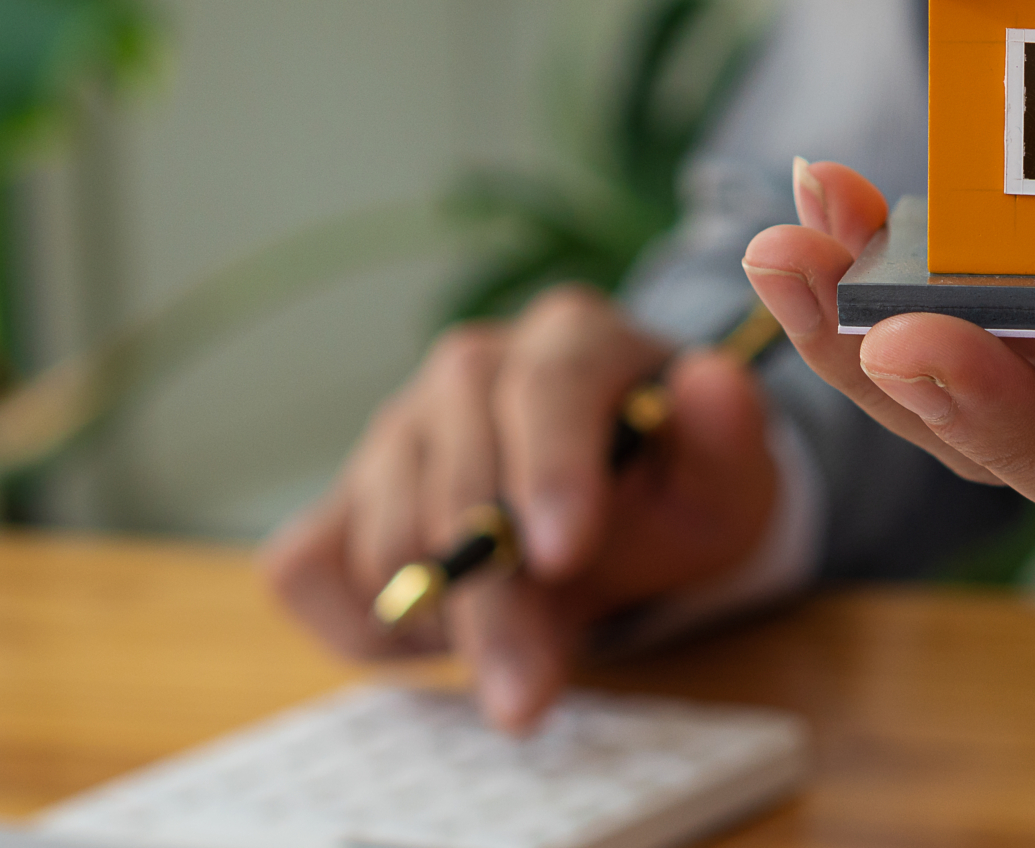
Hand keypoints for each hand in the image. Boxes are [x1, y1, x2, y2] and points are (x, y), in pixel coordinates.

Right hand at [259, 286, 778, 729]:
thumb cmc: (674, 485)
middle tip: (523, 695)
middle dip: (491, 600)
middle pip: (458, 476)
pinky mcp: (345, 491)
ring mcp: (399, 425)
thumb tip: (712, 384)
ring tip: (520, 639)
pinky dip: (360, 622)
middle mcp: (473, 366)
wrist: (628, 501)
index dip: (548, 470)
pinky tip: (442, 632)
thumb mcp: (724, 477)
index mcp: (574, 338)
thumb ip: (727, 437)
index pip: (548, 387)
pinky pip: (307, 566)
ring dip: (441, 618)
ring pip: (384, 531)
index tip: (562, 557)